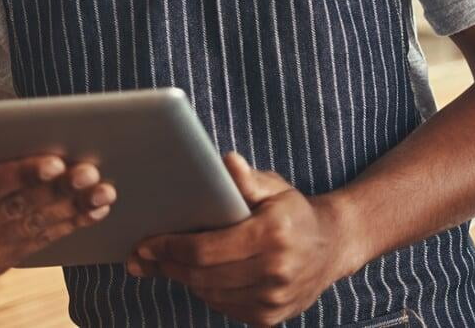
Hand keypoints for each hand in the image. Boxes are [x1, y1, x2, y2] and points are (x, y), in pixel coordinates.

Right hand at [0, 136, 115, 281]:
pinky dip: (68, 225)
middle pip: (15, 208)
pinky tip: (94, 210)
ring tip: (104, 190)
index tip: (56, 161)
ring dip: (72, 209)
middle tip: (91, 171)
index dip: (20, 174)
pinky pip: (37, 244)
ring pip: (32, 228)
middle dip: (57, 191)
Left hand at [127, 152, 358, 326]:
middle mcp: (275, 271)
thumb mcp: (275, 187)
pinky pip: (224, 307)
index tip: (145, 243)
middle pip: (202, 276)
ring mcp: (273, 300)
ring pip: (210, 294)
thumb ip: (247, 179)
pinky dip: (206, 291)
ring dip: (183, 279)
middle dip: (167, 265)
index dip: (169, 248)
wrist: (332, 246)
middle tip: (142, 257)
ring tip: (164, 263)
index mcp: (272, 235)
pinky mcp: (270, 318)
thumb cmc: (294, 211)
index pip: (206, 249)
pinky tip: (196, 276)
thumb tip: (226, 162)